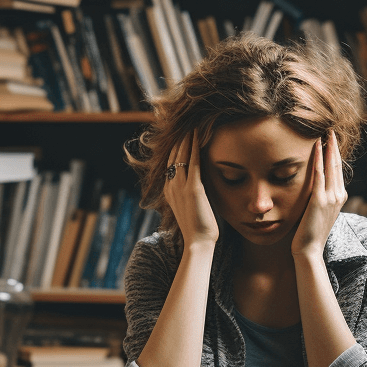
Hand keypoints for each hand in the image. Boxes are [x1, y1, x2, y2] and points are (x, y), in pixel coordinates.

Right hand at [164, 130, 218, 246]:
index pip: (171, 163)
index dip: (175, 148)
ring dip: (187, 138)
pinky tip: (198, 135)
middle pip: (173, 156)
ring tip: (192, 125)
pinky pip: (193, 162)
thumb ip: (190, 194)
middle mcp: (171, 186)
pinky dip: (194, 146)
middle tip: (186, 124)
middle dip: (179, 139)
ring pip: (181, 155)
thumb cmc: (198, 228)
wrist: (197, 242)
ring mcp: (180, 186)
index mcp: (168, 190)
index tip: (181, 136)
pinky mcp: (193, 188)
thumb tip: (198, 186)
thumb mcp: (189, 207)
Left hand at [291, 131, 346, 258]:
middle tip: (330, 129)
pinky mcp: (320, 200)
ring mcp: (331, 198)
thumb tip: (312, 188)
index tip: (331, 140)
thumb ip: (319, 198)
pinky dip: (318, 158)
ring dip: (328, 148)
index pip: (338, 170)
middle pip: (338, 164)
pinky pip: (320, 174)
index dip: (335, 154)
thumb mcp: (318, 212)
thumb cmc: (309, 232)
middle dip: (334, 146)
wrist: (310, 249)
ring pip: (331, 166)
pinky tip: (316, 146)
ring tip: (325, 132)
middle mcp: (339, 195)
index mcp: (339, 197)